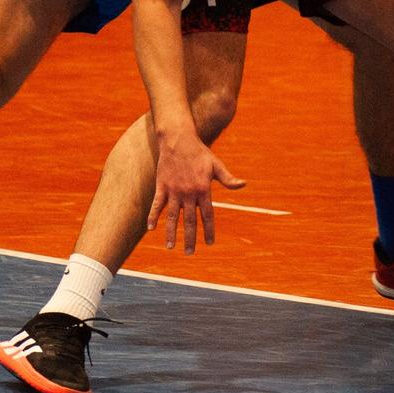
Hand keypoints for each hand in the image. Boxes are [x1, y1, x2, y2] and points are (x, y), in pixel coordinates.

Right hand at [148, 129, 244, 253]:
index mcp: (203, 190)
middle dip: (190, 239)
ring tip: (171, 247)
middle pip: (189, 221)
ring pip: (172, 216)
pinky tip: (150, 228)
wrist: (177, 139)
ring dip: (171, 233)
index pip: (207, 215)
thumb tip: (243, 185)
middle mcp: (188, 193)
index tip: (209, 243)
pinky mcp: (161, 186)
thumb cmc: (199, 152)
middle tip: (190, 253)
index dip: (209, 230)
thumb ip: (228, 178)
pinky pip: (156, 204)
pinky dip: (153, 216)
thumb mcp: (216, 165)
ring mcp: (173, 190)